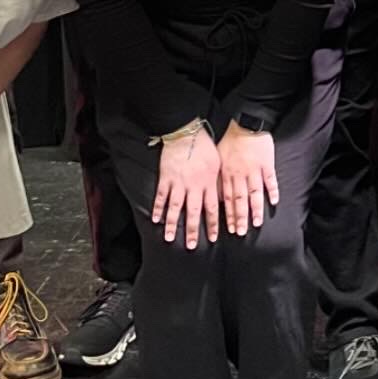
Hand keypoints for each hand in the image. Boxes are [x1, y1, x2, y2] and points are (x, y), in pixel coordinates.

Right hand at [152, 127, 221, 247]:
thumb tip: (222, 197)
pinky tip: (155, 219)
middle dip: (193, 230)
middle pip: (194, 212)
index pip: (212, 208)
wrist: (187, 133)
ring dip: (173, 224)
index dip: (212, 224)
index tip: (213, 238)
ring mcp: (179, 183)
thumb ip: (217, 182)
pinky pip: (161, 196)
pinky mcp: (166, 178)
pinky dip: (158, 208)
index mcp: (209, 182)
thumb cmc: (205, 146)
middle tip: (191, 245)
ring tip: (170, 238)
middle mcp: (194, 186)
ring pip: (176, 207)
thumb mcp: (218, 163)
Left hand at [218, 123, 277, 232]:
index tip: (230, 228)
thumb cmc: (231, 139)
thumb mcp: (218, 157)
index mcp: (228, 173)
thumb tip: (216, 193)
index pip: (227, 199)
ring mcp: (254, 169)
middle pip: (240, 200)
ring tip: (257, 223)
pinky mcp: (267, 163)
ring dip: (256, 209)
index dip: (229, 215)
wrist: (245, 123)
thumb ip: (219, 176)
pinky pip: (270, 180)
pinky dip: (273, 191)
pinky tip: (274, 202)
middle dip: (240, 218)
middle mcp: (240, 174)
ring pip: (255, 193)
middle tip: (241, 232)